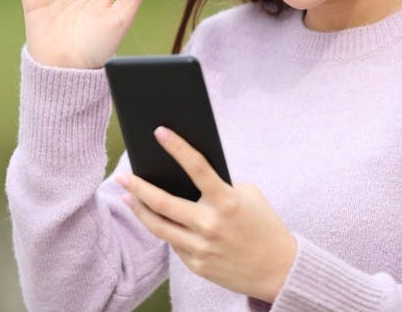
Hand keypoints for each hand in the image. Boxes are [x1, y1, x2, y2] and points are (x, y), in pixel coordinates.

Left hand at [116, 127, 296, 302]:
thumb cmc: (264, 225)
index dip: (176, 147)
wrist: (279, 270)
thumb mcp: (248, 196)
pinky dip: (165, 229)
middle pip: (163, 203)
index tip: (158, 131)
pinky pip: (174, 244)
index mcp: (227, 202)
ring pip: (159, 227)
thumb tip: (185, 177)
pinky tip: (154, 218)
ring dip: (139, 209)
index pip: (197, 167)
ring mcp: (202, 248)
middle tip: (122, 176)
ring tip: (127, 196)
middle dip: (138, 187)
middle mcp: (211, 225)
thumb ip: (219, 186)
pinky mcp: (198, 265)